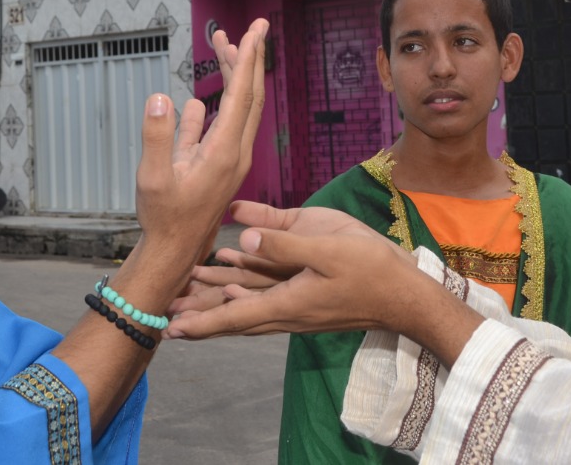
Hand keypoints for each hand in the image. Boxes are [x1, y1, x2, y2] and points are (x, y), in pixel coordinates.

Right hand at [134, 19, 268, 266]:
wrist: (174, 251)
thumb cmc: (164, 218)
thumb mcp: (152, 178)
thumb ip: (157, 136)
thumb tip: (161, 97)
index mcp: (224, 150)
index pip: (243, 95)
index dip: (249, 59)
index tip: (256, 30)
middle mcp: (235, 150)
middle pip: (249, 95)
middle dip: (249, 58)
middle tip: (250, 26)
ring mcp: (229, 156)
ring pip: (239, 107)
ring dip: (234, 75)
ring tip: (224, 45)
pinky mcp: (218, 163)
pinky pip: (221, 125)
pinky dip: (217, 103)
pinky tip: (199, 98)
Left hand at [165, 201, 418, 337]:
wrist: (405, 289)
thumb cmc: (371, 271)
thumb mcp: (328, 250)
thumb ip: (283, 244)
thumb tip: (240, 239)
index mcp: (285, 303)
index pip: (233, 317)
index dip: (200, 323)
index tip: (170, 331)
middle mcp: (284, 304)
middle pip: (233, 313)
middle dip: (199, 312)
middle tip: (165, 312)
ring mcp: (295, 296)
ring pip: (247, 299)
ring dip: (217, 293)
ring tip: (187, 286)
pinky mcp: (306, 284)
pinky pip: (267, 283)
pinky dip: (244, 276)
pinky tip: (229, 259)